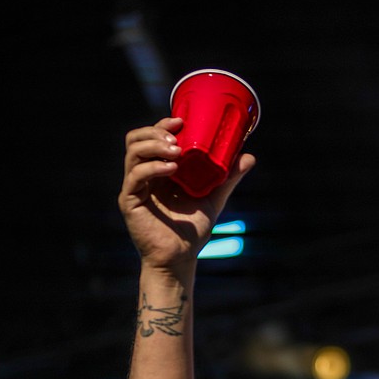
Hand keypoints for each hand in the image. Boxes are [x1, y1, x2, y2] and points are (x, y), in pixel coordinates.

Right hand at [118, 117, 255, 273]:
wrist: (180, 258)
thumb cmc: (192, 231)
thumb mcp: (213, 198)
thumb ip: (228, 177)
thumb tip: (248, 156)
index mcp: (158, 170)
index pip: (151, 138)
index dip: (163, 125)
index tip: (181, 120)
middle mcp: (143, 175)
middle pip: (136, 139)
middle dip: (156, 132)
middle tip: (178, 138)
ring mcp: (134, 187)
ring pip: (133, 152)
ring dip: (154, 145)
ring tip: (176, 151)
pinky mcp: (130, 201)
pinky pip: (135, 176)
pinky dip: (153, 167)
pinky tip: (172, 169)